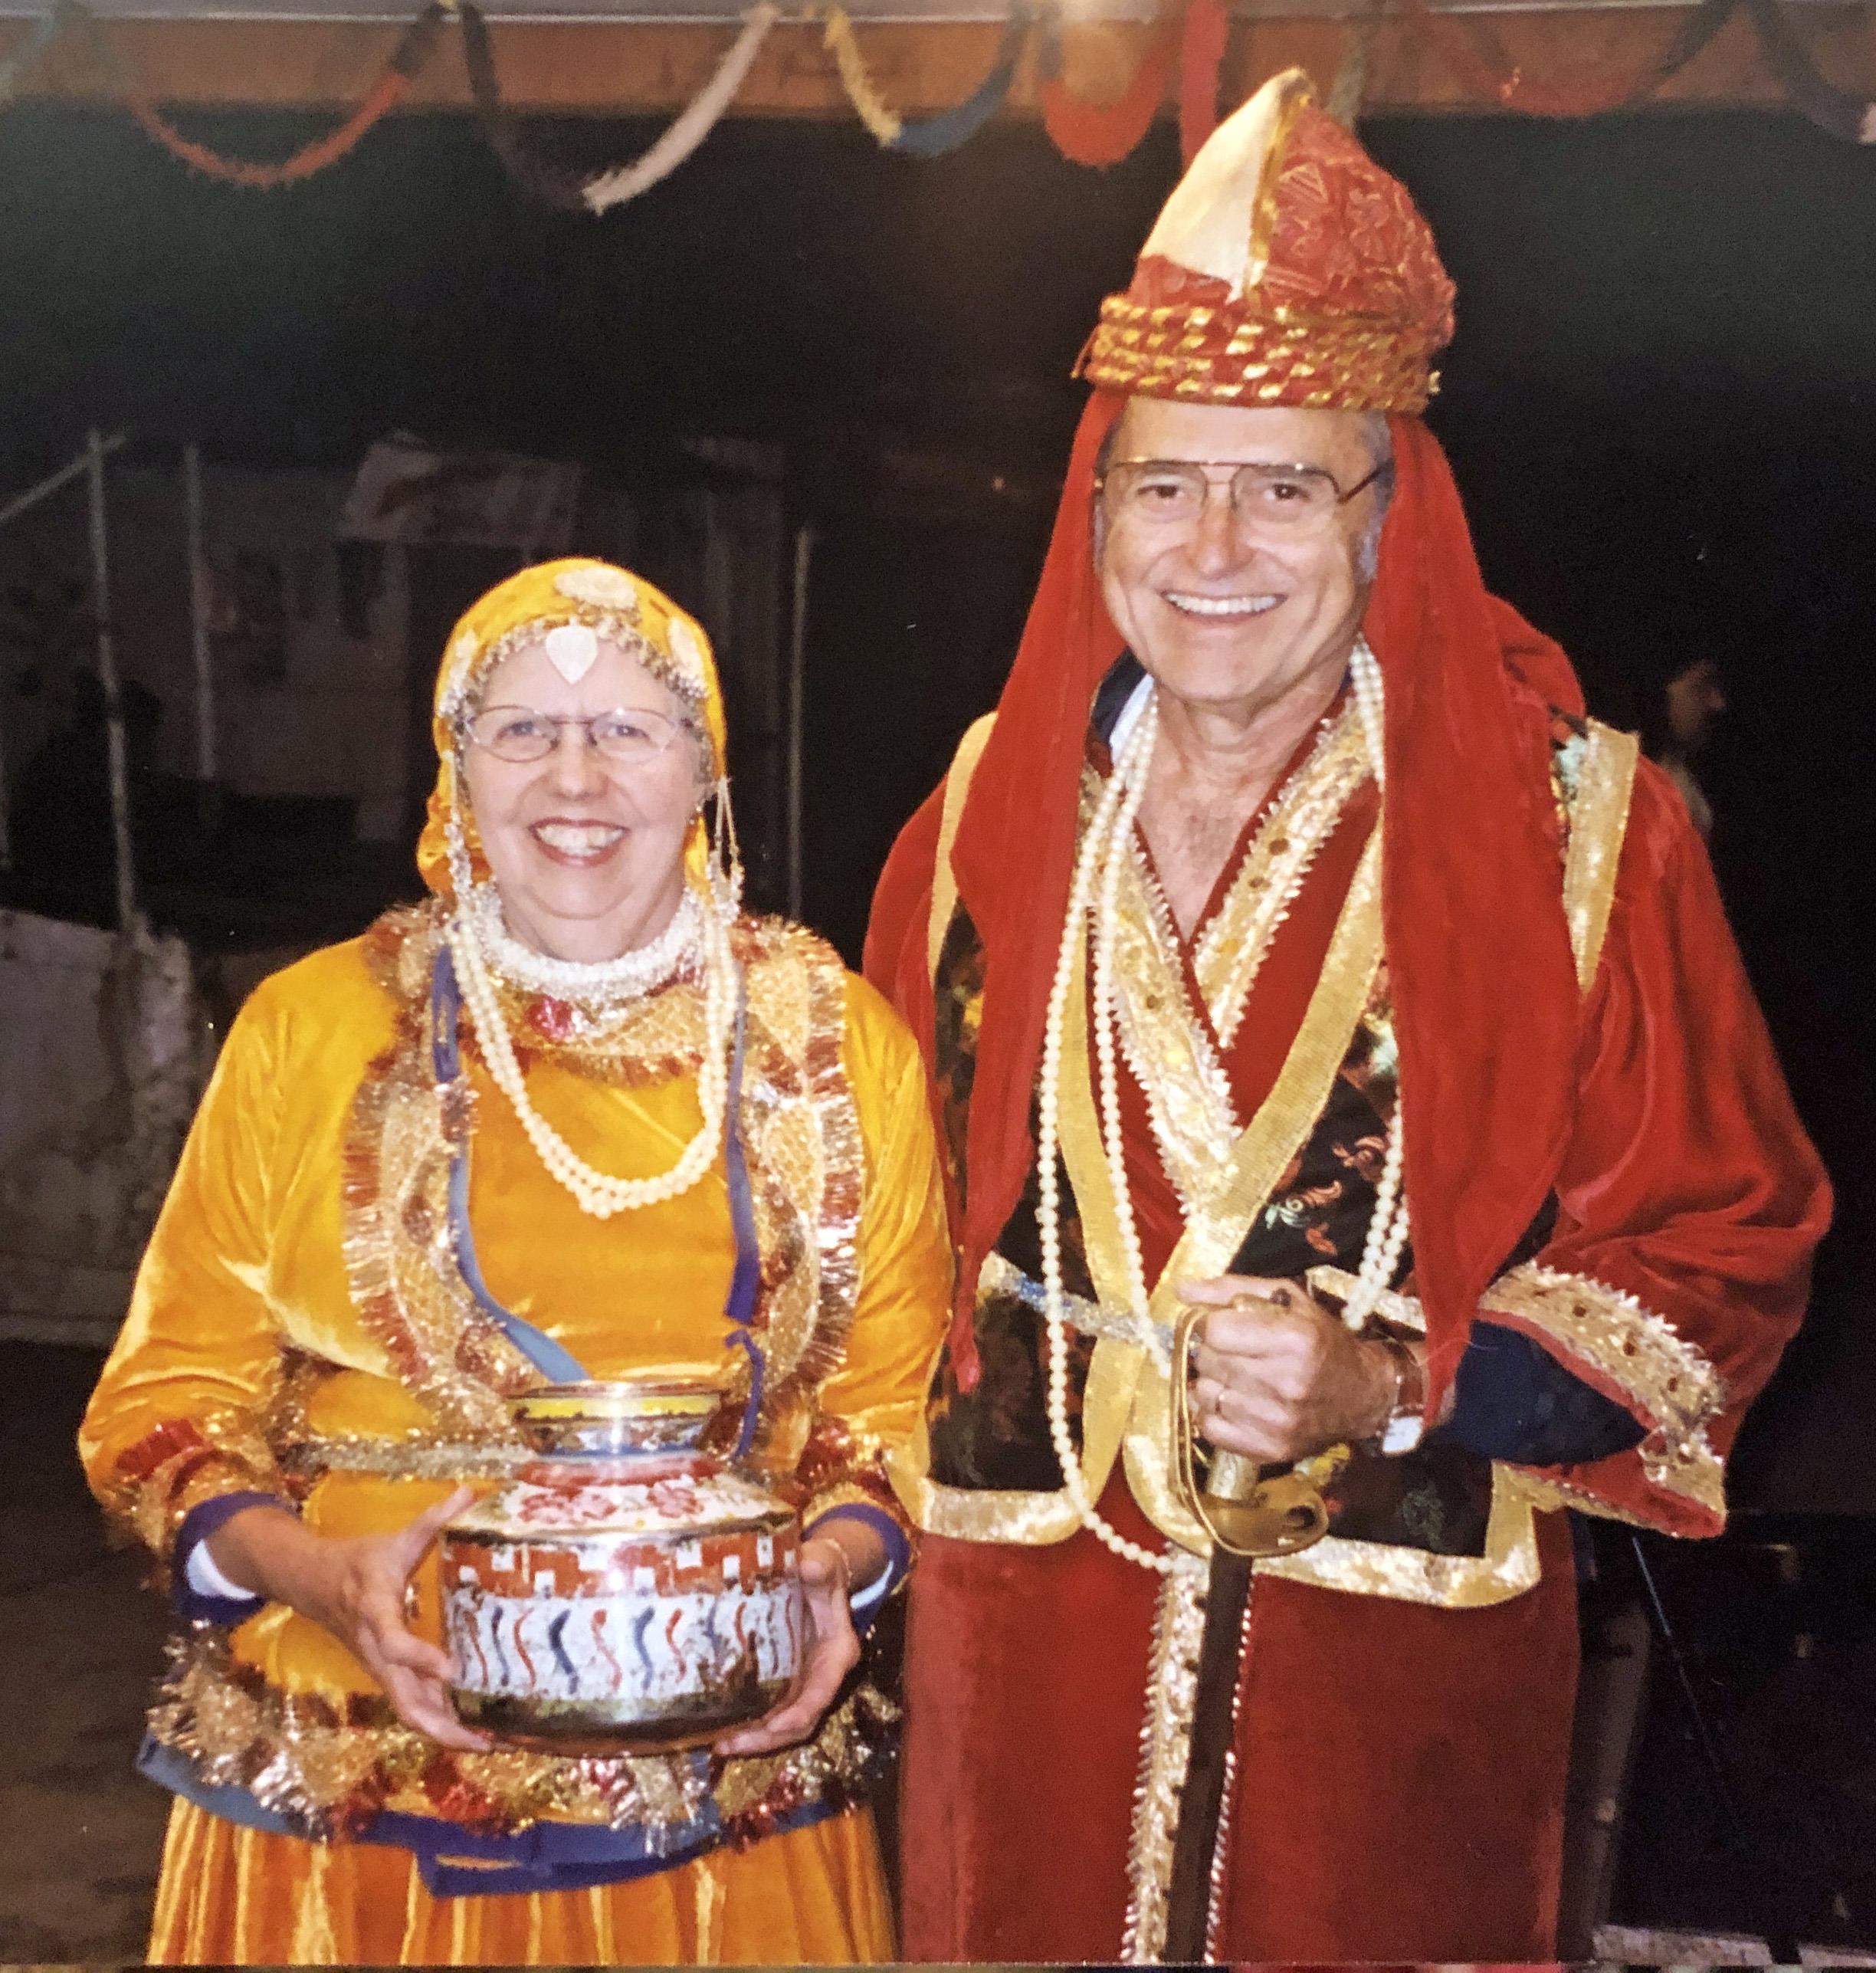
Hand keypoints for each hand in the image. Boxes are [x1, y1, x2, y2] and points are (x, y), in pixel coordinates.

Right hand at [207, 1487, 490, 1752]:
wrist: (311, 1582)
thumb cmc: (357, 1561)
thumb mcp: (393, 1539)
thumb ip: (432, 1521)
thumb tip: (469, 1493)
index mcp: (375, 1612)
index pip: (393, 1642)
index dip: (420, 1658)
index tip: (453, 1668)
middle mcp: (376, 1650)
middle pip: (403, 1699)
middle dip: (443, 1724)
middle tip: (487, 1739)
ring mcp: (380, 1668)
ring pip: (409, 1709)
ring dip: (445, 1730)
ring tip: (490, 1743)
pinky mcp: (386, 1674)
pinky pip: (411, 1703)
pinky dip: (439, 1719)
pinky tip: (473, 1727)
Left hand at [712, 1536, 862, 1758]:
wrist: (820, 1572)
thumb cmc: (822, 1567)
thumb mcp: (823, 1563)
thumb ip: (818, 1564)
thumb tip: (808, 1563)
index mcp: (838, 1651)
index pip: (823, 1691)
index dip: (801, 1711)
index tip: (774, 1726)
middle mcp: (824, 1675)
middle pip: (803, 1720)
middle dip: (769, 1738)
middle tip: (730, 1745)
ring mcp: (805, 1683)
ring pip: (787, 1725)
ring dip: (756, 1739)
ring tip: (721, 1745)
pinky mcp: (788, 1683)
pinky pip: (773, 1713)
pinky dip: (751, 1726)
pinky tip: (722, 1729)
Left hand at [1182, 1274, 1397, 1462]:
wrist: (1362, 1395)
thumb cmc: (1321, 1340)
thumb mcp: (1287, 1299)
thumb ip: (1231, 1289)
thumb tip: (1182, 1291)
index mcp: (1294, 1339)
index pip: (1215, 1330)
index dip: (1210, 1323)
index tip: (1221, 1324)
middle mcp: (1287, 1383)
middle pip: (1208, 1361)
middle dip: (1213, 1351)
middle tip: (1233, 1350)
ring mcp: (1278, 1422)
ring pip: (1204, 1394)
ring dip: (1212, 1382)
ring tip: (1237, 1376)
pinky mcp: (1270, 1450)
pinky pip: (1210, 1428)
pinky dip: (1213, 1413)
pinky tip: (1234, 1401)